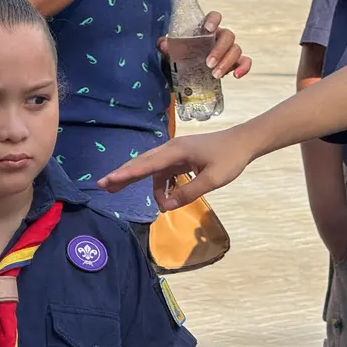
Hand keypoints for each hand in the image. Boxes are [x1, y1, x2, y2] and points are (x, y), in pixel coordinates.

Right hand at [96, 126, 255, 210]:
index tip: (107, 181)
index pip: (144, 165)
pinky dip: (160, 186)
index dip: (125, 175)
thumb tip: (167, 205)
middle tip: (102, 185)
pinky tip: (163, 199)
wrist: (244, 141)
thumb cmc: (230, 158)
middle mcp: (170, 150)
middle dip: (121, 175)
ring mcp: (174, 153)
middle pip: (140, 163)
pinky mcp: (180, 158)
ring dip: (139, 182)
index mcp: (175, 152)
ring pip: (150, 169)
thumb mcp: (212, 179)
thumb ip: (189, 192)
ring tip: (122, 193)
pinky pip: (163, 173)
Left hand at [158, 11, 252, 78]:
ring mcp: (228, 50)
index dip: (214, 20)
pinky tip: (236, 75)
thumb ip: (167, 48)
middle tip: (208, 63)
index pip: (214, 17)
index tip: (208, 29)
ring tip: (214, 75)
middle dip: (219, 50)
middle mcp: (219, 37)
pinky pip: (244, 62)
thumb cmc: (179, 59)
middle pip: (228, 36)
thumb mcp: (171, 54)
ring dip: (227, 62)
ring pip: (236, 49)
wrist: (182, 76)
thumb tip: (162, 43)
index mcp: (205, 30)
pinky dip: (243, 67)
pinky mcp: (234, 63)